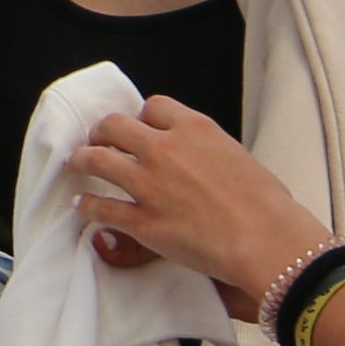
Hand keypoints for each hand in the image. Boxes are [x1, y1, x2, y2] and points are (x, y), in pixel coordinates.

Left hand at [72, 98, 323, 302]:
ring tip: (76, 163)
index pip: (154, 106)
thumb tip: (207, 163)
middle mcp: (165, 149)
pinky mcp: (142, 221)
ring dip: (83, 159)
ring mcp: (149, 184)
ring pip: (98, 159)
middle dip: (102, 131)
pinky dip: (88, 205)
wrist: (266, 239)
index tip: (141, 126)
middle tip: (98, 140)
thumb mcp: (240, 158)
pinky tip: (83, 205)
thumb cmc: (268, 204)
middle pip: (115, 125)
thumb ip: (212, 152)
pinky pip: (101, 207)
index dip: (143, 116)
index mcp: (195, 128)